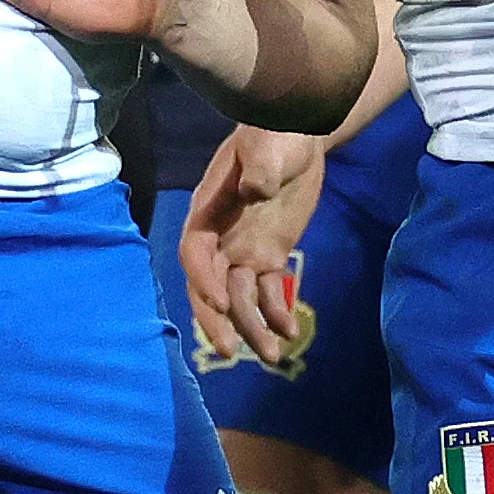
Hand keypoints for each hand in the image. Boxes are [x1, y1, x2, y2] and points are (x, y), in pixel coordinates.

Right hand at [181, 128, 328, 368]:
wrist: (297, 136)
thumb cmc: (274, 136)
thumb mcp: (265, 145)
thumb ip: (258, 168)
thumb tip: (254, 192)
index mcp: (208, 213)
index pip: (196, 255)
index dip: (204, 280)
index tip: (222, 302)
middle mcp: (220, 239)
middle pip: (209, 288)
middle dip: (218, 320)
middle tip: (231, 351)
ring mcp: (243, 251)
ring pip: (239, 299)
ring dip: (251, 328)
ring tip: (272, 356)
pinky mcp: (268, 256)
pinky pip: (268, 293)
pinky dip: (276, 314)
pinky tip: (291, 333)